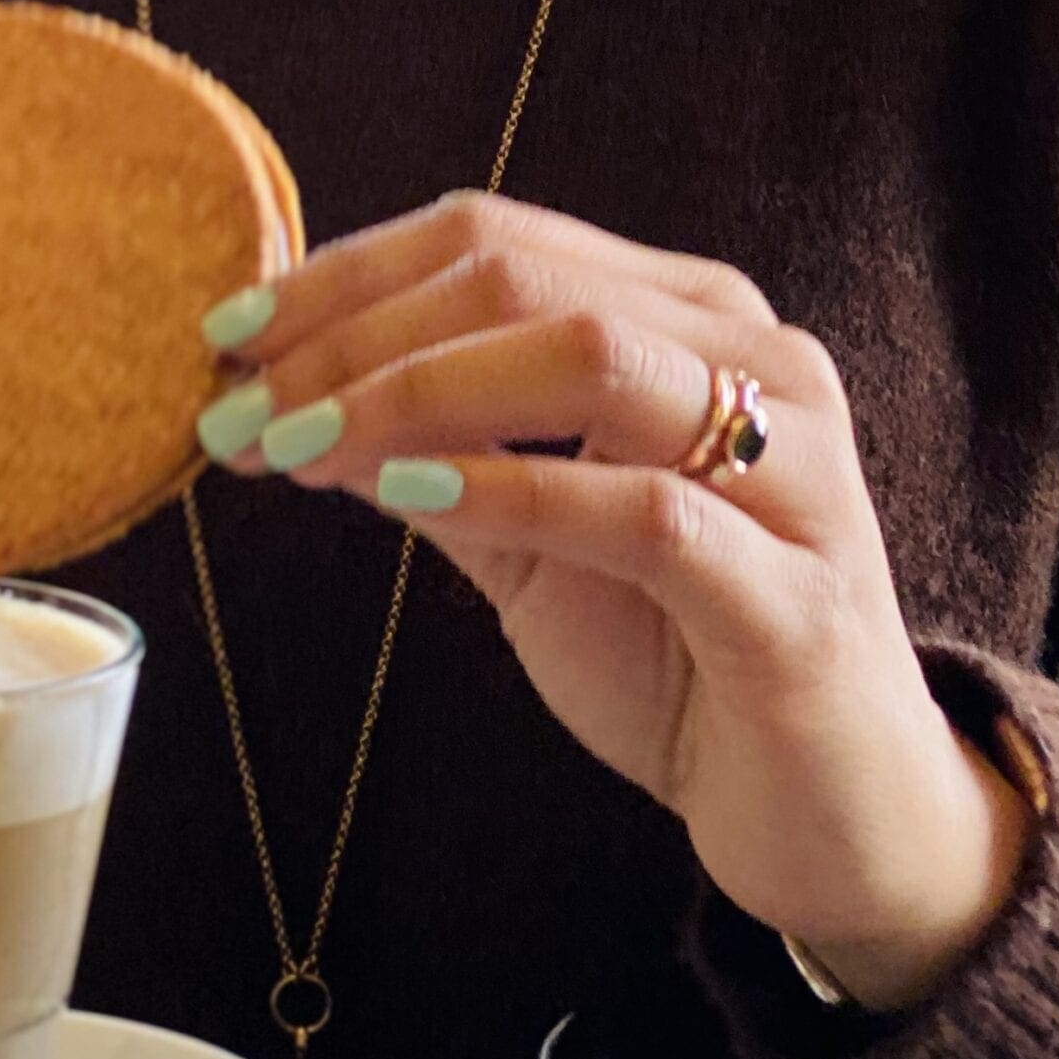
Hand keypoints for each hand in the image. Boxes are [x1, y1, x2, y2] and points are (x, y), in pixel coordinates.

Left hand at [200, 193, 1030, 1009]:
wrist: (832, 816)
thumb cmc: (682, 660)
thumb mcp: (535, 546)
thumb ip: (446, 456)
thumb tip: (294, 400)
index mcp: (696, 325)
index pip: (502, 242)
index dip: (348, 276)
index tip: (226, 336)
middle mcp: (761, 365)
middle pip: (527, 281)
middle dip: (354, 335)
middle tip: (237, 404)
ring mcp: (796, 471)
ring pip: (589, 358)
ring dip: (409, 394)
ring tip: (297, 447)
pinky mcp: (794, 596)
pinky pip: (643, 511)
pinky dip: (510, 490)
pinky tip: (400, 497)